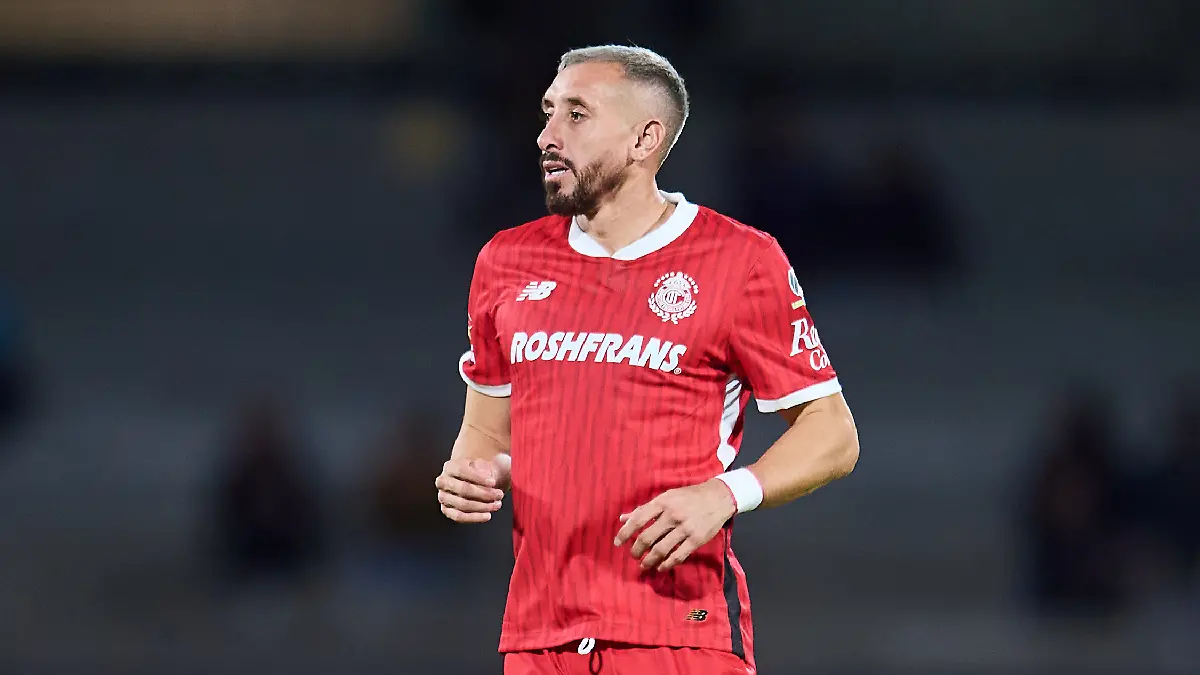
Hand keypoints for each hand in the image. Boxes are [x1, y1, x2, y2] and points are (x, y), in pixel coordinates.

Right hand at [435, 455, 509, 522]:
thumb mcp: (484, 464)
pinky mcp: (446, 510)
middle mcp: (443, 481)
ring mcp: (443, 497)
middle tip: (498, 494)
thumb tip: (489, 476)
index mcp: (450, 466)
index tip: (493, 482)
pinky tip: (487, 515)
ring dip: (482, 506)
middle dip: (484, 493)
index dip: (478, 478)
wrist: (475, 479)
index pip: (461, 471)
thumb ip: (486, 468)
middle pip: (463, 489)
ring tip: (496, 505)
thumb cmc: (480, 470)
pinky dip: (475, 517)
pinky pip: (459, 516)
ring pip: (462, 504)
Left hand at [614, 479, 736, 571]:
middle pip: (647, 537)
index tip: (617, 543)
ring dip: (649, 560)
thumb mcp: (666, 497)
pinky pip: (678, 556)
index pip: (638, 519)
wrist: (718, 498)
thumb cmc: (688, 497)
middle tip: (633, 555)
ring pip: (661, 549)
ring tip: (644, 565)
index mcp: (662, 502)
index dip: (625, 533)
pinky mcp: (696, 540)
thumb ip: (645, 509)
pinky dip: (666, 564)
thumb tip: (623, 518)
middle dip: (636, 550)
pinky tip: (660, 567)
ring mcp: (685, 528)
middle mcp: (672, 515)